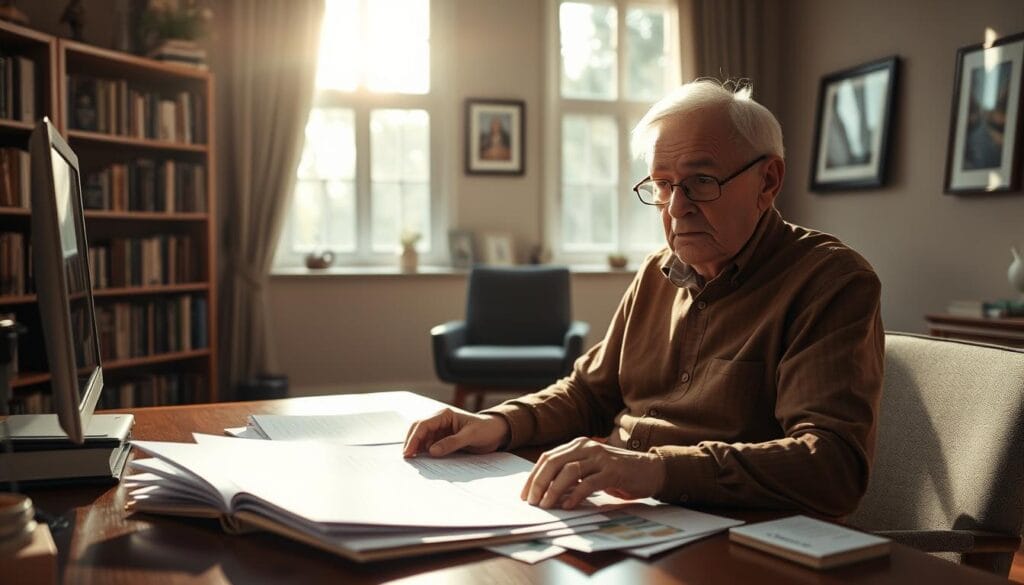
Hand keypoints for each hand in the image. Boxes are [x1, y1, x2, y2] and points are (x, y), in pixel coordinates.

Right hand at [402, 408, 509, 457]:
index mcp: (444, 414)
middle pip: (418, 430)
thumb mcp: (470, 436)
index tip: (409, 451)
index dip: (414, 438)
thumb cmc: (486, 429)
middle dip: (411, 443)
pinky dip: (424, 452)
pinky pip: (430, 445)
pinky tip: (422, 460)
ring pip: (422, 438)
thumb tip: (432, 451)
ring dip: (417, 448)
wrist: (496, 433)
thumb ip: (451, 443)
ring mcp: (440, 430)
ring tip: (413, 461)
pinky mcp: (443, 439)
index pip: (423, 424)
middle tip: (407, 458)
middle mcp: (440, 421)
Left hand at [521, 437, 665, 509]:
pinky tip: (568, 506)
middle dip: (539, 483)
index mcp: (578, 445)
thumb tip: (546, 493)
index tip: (524, 494)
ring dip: (553, 490)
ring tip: (546, 505)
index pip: (548, 458)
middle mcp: (586, 447)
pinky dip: (576, 495)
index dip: (533, 476)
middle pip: (553, 462)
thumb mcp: (590, 471)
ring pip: (568, 472)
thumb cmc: (618, 473)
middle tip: (532, 502)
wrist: (650, 470)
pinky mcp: (612, 471)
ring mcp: (600, 458)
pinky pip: (588, 483)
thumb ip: (571, 477)